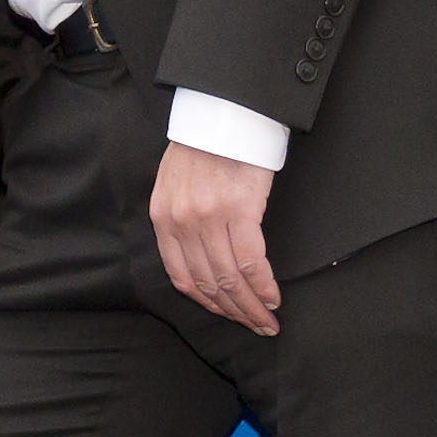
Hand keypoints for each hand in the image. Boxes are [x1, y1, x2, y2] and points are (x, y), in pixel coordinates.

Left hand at [149, 142, 279, 333]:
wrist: (224, 110)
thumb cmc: (205, 144)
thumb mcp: (175, 182)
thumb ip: (180, 218)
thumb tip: (200, 255)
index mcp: (163, 217)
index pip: (180, 276)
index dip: (207, 303)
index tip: (227, 315)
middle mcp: (181, 222)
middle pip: (208, 283)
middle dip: (233, 312)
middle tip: (255, 326)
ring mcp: (209, 218)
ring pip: (230, 279)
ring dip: (251, 306)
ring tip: (267, 320)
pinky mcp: (239, 210)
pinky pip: (251, 262)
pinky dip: (263, 286)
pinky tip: (273, 297)